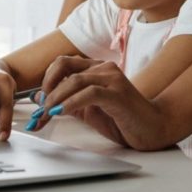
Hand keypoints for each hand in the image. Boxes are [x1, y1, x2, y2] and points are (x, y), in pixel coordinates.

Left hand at [30, 56, 167, 150]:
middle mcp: (103, 68)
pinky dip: (71, 103)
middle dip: (47, 87)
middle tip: (40, 109)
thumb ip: (66, 101)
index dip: (46, 80)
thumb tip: (38, 98)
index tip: (39, 102)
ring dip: (55, 98)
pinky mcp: (118, 94)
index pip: (63, 63)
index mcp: (96, 68)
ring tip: (47, 114)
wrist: (152, 128)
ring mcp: (112, 78)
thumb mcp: (87, 110)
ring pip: (74, 79)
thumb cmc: (122, 119)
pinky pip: (89, 93)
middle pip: (64, 65)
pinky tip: (62, 113)